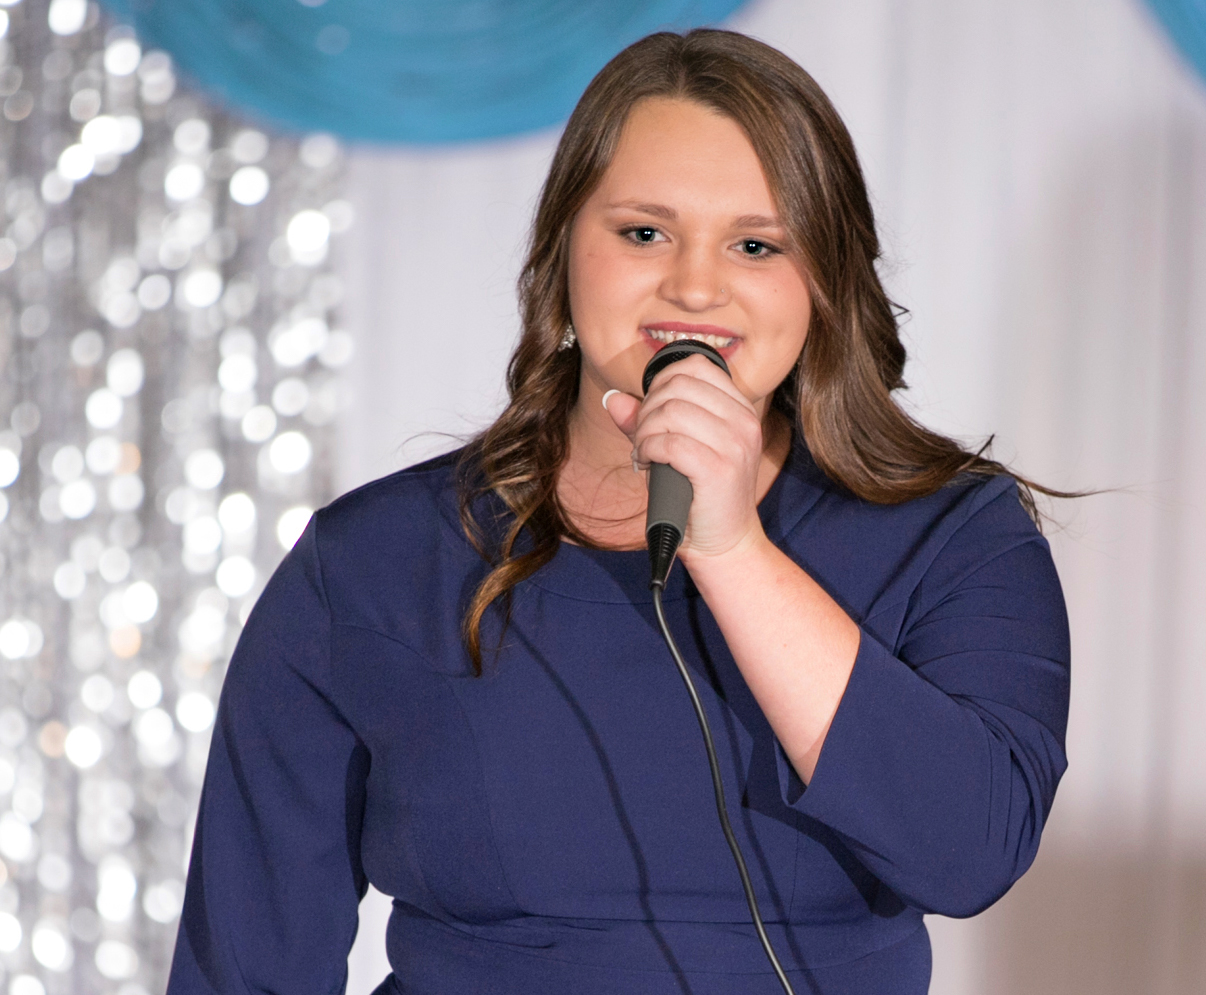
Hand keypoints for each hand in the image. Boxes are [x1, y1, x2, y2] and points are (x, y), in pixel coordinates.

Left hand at [602, 354, 767, 561]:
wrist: (724, 543)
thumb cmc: (700, 495)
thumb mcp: (678, 450)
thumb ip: (647, 422)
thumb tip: (614, 399)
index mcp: (741, 409)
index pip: (696, 367)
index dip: (661, 382)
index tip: (651, 410)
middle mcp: (744, 421)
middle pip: (678, 385)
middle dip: (648, 408)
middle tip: (642, 437)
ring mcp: (735, 445)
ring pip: (670, 412)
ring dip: (644, 431)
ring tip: (643, 451)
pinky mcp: (719, 469)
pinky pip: (669, 442)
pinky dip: (647, 449)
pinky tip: (645, 462)